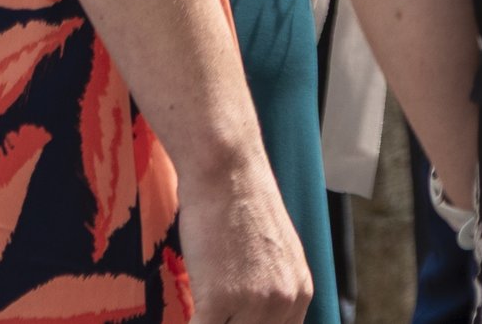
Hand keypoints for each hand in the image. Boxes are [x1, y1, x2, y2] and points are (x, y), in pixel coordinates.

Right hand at [178, 159, 311, 321]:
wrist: (226, 173)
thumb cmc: (240, 208)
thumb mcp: (272, 256)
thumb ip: (270, 291)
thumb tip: (251, 316)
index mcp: (300, 292)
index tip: (233, 321)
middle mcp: (285, 301)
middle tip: (213, 314)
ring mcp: (254, 302)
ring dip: (210, 323)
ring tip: (199, 311)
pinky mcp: (219, 300)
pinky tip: (180, 318)